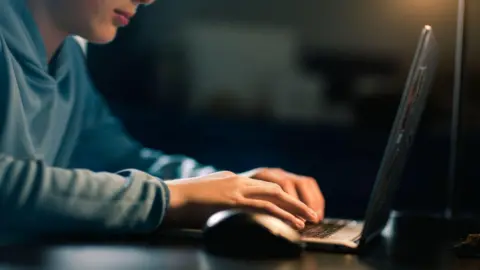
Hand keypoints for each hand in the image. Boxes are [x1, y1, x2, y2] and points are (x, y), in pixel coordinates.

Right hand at [163, 171, 318, 229]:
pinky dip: (282, 215)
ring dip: (294, 208)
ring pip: (274, 197)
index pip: (263, 186)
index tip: (293, 207)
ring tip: (309, 219)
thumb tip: (229, 211)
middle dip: (294, 201)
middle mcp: (237, 181)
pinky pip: (264, 208)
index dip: (282, 197)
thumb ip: (221, 199)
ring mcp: (236, 190)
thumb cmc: (182, 201)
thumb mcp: (206, 196)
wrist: (167, 198)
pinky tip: (294, 223)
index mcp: (231, 180)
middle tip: (310, 213)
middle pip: (274, 188)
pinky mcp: (233, 201)